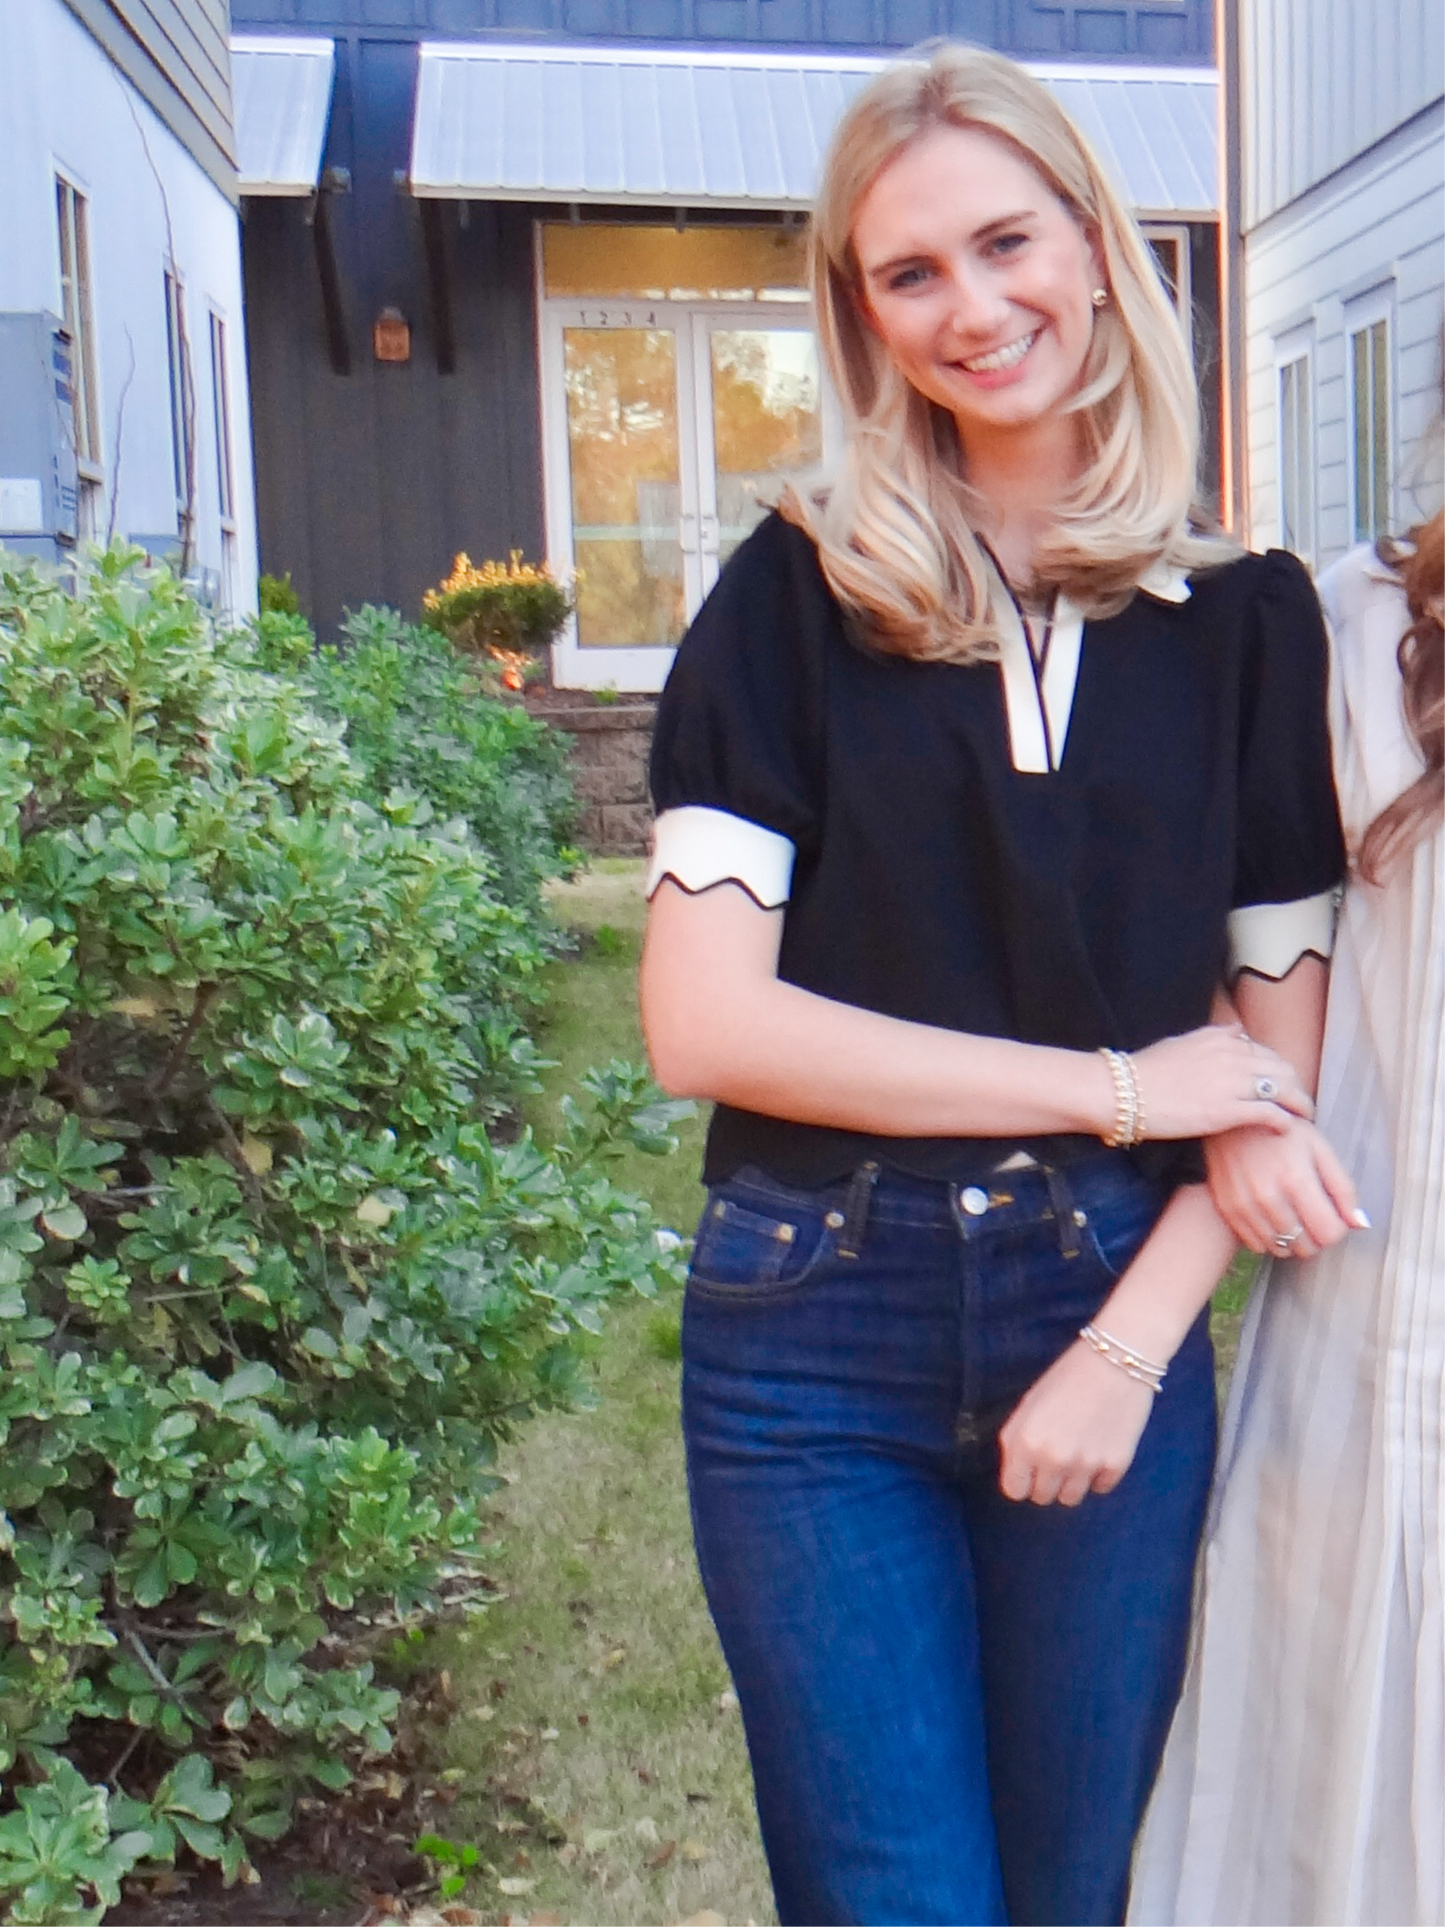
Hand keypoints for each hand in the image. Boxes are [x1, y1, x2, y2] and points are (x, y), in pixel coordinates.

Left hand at [998, 1341, 1155, 1506]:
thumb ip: (1017, 1441)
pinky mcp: (1116, 1465)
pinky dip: (1098, 1474)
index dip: (1021, 1479)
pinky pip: (1100, 1488)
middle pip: (1042, 1497)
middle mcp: (1054, 1459)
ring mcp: (1087, 1464)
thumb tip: (1017, 1472)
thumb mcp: (1029, 1404)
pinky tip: (1099, 1447)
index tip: (1029, 1470)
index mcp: (1026, 1442)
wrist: (1115, 1361)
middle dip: (1046, 1480)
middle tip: (1056, 1454)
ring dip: (1071, 1481)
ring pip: (1071, 1498)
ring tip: (1077, 1451)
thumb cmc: (1067, 1377)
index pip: (1014, 1490)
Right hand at [1129, 1024, 1313, 1138]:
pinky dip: (1285, 1122)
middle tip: (1300, 1102)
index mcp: (1221, 1038)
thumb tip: (1237, 1030)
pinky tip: (1288, 1130)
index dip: (1279, 1070)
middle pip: (1282, 1068)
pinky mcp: (1227, 1111)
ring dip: (1299, 1103)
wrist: (1123, 1091)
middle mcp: (1232, 1056)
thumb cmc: (1145, 1071)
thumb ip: (1213, 1036)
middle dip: (1296, 1086)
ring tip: (1304, 1116)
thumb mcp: (1182, 1042)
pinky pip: (1271, 1114)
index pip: (1265, 1052)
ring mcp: (1232, 1083)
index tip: (1283, 1084)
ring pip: (1284, 1089)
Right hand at [1205, 1117, 1365, 1258]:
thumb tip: (1360, 1224)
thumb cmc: (1283, 1132)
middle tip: (1312, 1214)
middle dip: (1315, 1235)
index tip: (1332, 1214)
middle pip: (1306, 1247)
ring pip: (1281, 1249)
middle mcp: (1268, 1198)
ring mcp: (1244, 1206)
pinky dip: (1269, 1238)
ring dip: (1292, 1238)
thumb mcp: (1320, 1149)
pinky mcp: (1228, 1209)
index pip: (1329, 1234)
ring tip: (1292, 1214)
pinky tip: (1272, 1218)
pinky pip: (1256, 1245)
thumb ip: (1343, 1188)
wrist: (1234, 1120)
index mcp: (1296, 1180)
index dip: (1337, 1227)